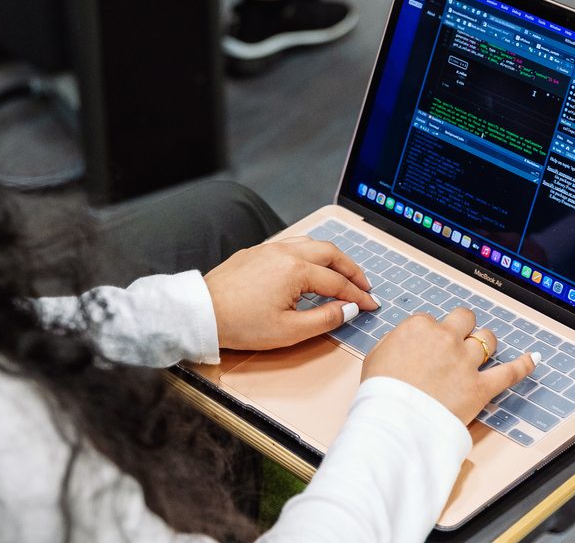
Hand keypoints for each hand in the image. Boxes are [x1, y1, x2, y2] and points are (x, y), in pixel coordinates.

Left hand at [203, 238, 376, 350]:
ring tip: (340, 273)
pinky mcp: (255, 252)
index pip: (337, 282)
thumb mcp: (290, 331)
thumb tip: (348, 309)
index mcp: (296, 270)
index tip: (371, 305)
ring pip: (310, 243)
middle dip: (351, 268)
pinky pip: (291, 244)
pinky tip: (308, 267)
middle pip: (330, 253)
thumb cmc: (241, 324)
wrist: (203, 312)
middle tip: (363, 285)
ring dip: (330, 257)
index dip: (358, 295)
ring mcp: (269, 248)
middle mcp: (285, 252)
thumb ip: (325, 319)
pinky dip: (309, 253)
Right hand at [362, 307, 536, 423]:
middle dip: (462, 327)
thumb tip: (406, 338)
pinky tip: (533, 359)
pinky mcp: (480, 387)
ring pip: (487, 339)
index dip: (429, 334)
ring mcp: (466, 362)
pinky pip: (509, 373)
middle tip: (458, 338)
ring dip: (485, 343)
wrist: (396, 420)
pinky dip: (523, 366)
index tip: (426, 347)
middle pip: (464, 319)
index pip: (430, 320)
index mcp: (419, 327)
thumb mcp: (377, 355)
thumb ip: (395, 340)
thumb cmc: (382, 391)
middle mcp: (446, 338)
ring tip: (482, 350)